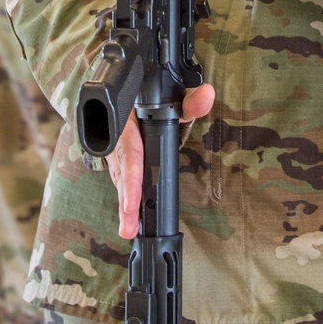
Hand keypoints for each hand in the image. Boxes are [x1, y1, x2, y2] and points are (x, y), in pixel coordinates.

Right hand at [108, 84, 214, 238]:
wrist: (138, 93)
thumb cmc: (158, 97)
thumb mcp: (176, 96)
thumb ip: (191, 99)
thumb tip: (207, 95)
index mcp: (126, 119)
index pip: (128, 150)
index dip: (131, 177)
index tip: (132, 201)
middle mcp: (116, 136)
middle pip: (120, 171)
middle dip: (125, 200)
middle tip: (128, 227)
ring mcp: (115, 150)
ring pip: (119, 179)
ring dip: (124, 206)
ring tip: (129, 229)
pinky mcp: (119, 162)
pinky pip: (122, 180)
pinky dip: (126, 199)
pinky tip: (131, 220)